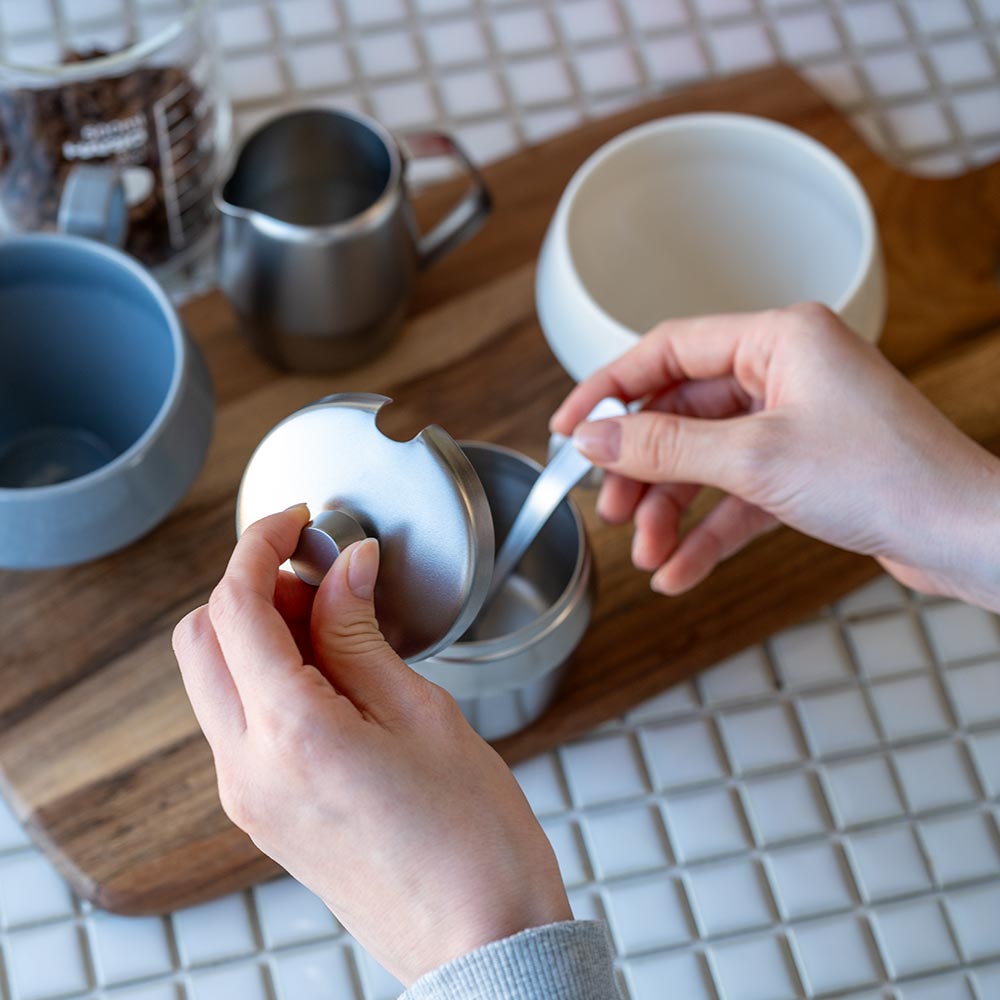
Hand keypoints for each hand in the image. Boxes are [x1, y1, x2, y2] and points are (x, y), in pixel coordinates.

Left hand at [172, 507, 569, 985]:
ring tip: (334, 616)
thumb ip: (362, 633)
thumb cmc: (472, 839)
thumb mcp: (423, 713)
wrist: (480, 939)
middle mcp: (248, 769)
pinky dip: (265, 675)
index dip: (258, 545)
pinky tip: (329, 667)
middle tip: (318, 569)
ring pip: (214, 679)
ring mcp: (248, 796)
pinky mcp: (263, 812)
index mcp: (291, 735)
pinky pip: (239, 720)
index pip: (235, 608)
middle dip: (249, 586)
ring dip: (255, 630)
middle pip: (202, 640)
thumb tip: (345, 568)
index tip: (295, 519)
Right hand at [551, 304, 999, 610]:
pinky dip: (708, 532)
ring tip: (648, 555)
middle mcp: (785, 372)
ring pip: (705, 460)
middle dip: (643, 469)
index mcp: (778, 338)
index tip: (568, 427)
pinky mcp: (805, 469)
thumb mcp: (754, 458)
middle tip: (612, 509)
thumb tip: (595, 437)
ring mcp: (795, 421)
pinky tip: (680, 571)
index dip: (609, 388)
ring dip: (672, 511)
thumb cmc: (886, 476)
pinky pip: (737, 496)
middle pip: (681, 413)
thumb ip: (663, 445)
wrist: (964, 535)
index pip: (667, 350)